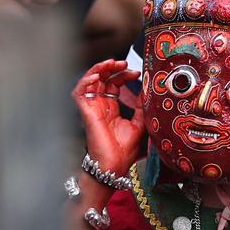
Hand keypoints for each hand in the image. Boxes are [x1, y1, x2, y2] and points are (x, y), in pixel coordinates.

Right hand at [71, 60, 144, 181]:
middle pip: (101, 79)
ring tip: (112, 63)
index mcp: (111, 108)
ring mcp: (92, 108)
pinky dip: (85, 82)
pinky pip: (79, 93)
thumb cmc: (125, 151)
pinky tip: (97, 76)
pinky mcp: (85, 112)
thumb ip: (142, 107)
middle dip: (111, 67)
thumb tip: (150, 90)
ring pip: (89, 81)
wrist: (116, 166)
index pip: (114, 84)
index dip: (123, 75)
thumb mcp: (140, 123)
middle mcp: (100, 106)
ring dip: (99, 69)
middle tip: (124, 63)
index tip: (136, 72)